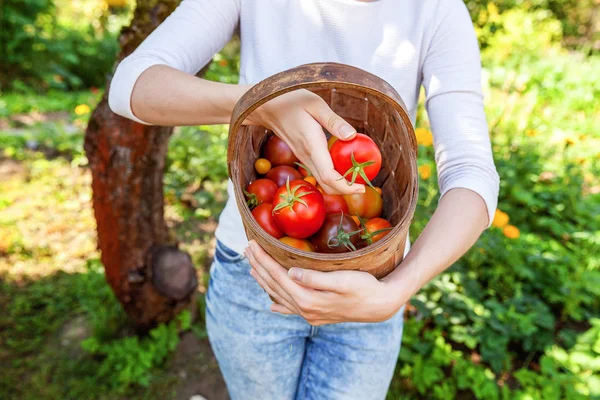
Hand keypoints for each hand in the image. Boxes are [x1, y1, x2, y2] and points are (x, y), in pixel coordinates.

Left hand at [244, 240, 404, 324]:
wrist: (381, 305)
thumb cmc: (365, 287)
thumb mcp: (343, 280)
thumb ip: (316, 279)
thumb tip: (291, 273)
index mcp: (308, 299)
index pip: (278, 276)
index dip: (263, 259)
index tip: (252, 243)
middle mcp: (305, 310)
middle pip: (274, 285)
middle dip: (259, 266)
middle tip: (246, 249)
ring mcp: (310, 315)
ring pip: (279, 297)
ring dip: (264, 282)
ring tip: (252, 268)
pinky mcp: (317, 316)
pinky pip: (291, 309)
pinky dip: (279, 304)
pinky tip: (272, 305)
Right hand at [248, 89, 364, 194]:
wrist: (268, 106)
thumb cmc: (291, 101)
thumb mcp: (315, 104)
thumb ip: (334, 121)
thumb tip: (352, 136)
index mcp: (312, 146)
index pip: (329, 177)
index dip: (346, 187)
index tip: (362, 187)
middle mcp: (306, 157)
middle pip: (326, 186)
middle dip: (345, 191)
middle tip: (362, 185)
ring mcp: (303, 158)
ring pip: (321, 182)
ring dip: (339, 185)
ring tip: (356, 178)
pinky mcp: (303, 156)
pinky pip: (318, 173)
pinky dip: (332, 177)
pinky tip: (343, 167)